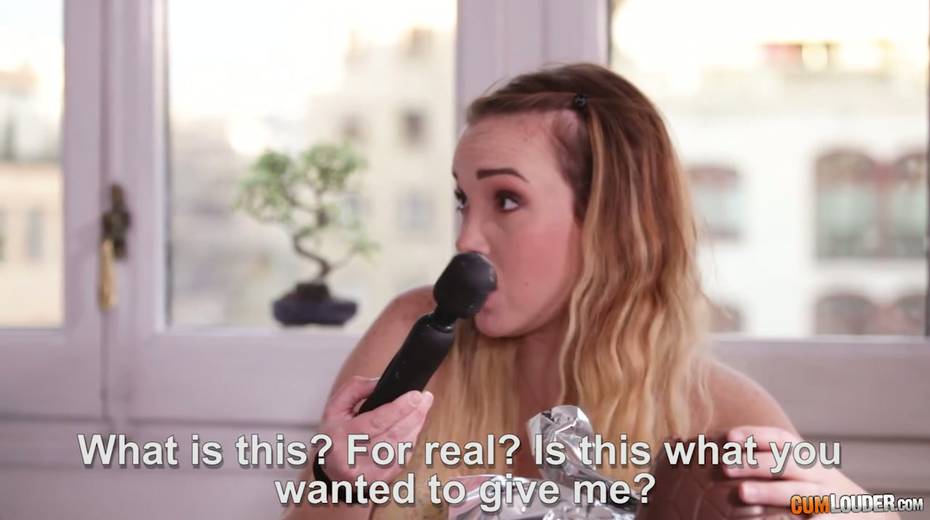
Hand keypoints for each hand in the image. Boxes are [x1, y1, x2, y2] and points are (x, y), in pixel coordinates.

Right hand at [314, 375, 433, 483]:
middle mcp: (355, 459)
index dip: (399, 408)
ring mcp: (370, 473)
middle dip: (414, 413)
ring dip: (416, 425)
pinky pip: (405, 455)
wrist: (333, 473)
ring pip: (403, 445)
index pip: (375, 422)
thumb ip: (355, 389)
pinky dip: (412, 439)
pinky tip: (414, 427)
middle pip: (394, 433)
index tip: (416, 395)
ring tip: (422, 408)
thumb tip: (380, 382)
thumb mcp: (335, 409)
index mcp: (342, 438)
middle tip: (426, 398)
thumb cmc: (335, 437)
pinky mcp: (384, 479)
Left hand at [724, 426, 894, 518]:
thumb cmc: (821, 492)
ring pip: (799, 493)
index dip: (755, 435)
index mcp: (809, 461)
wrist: (871, 517)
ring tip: (742, 493)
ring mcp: (829, 500)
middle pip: (787, 464)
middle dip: (755, 463)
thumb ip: (776, 463)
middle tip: (724, 465)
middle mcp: (819, 477)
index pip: (782, 440)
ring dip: (769, 491)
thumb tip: (727, 454)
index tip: (728, 437)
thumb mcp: (805, 473)